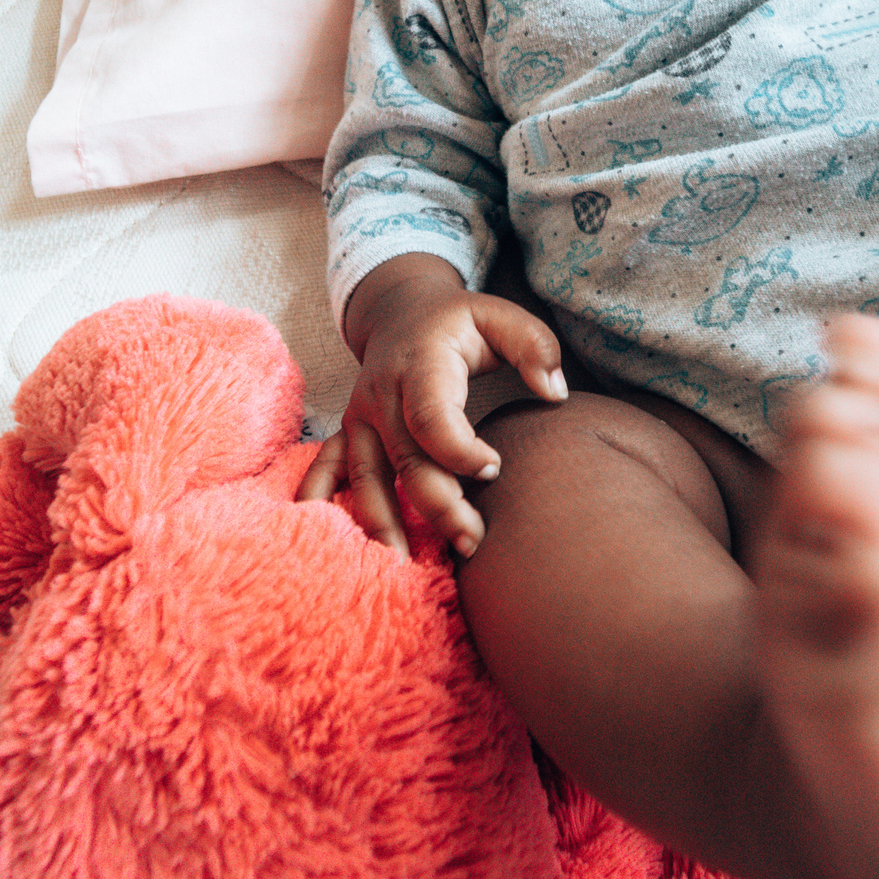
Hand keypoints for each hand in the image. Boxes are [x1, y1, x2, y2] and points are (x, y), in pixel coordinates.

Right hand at [295, 254, 565, 557]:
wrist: (400, 310)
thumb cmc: (459, 322)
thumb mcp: (501, 315)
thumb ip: (536, 346)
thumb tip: (555, 393)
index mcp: (420, 364)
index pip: (432, 417)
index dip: (460, 451)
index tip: (495, 471)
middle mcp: (381, 393)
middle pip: (405, 460)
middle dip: (437, 506)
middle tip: (473, 541)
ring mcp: (359, 416)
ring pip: (367, 477)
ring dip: (385, 523)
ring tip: (407, 567)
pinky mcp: (348, 432)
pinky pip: (328, 470)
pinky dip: (323, 502)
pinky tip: (324, 538)